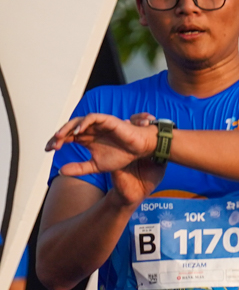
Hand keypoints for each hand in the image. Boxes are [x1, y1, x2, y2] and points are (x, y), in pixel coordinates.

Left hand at [46, 112, 164, 205]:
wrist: (140, 151)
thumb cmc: (121, 156)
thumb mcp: (96, 166)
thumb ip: (80, 168)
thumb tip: (61, 171)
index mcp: (85, 139)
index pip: (65, 138)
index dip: (55, 142)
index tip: (47, 150)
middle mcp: (89, 130)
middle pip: (67, 129)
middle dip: (58, 136)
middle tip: (52, 145)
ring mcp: (97, 124)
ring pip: (77, 122)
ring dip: (67, 128)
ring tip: (60, 137)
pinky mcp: (106, 120)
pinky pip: (92, 118)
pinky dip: (84, 123)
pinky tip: (78, 132)